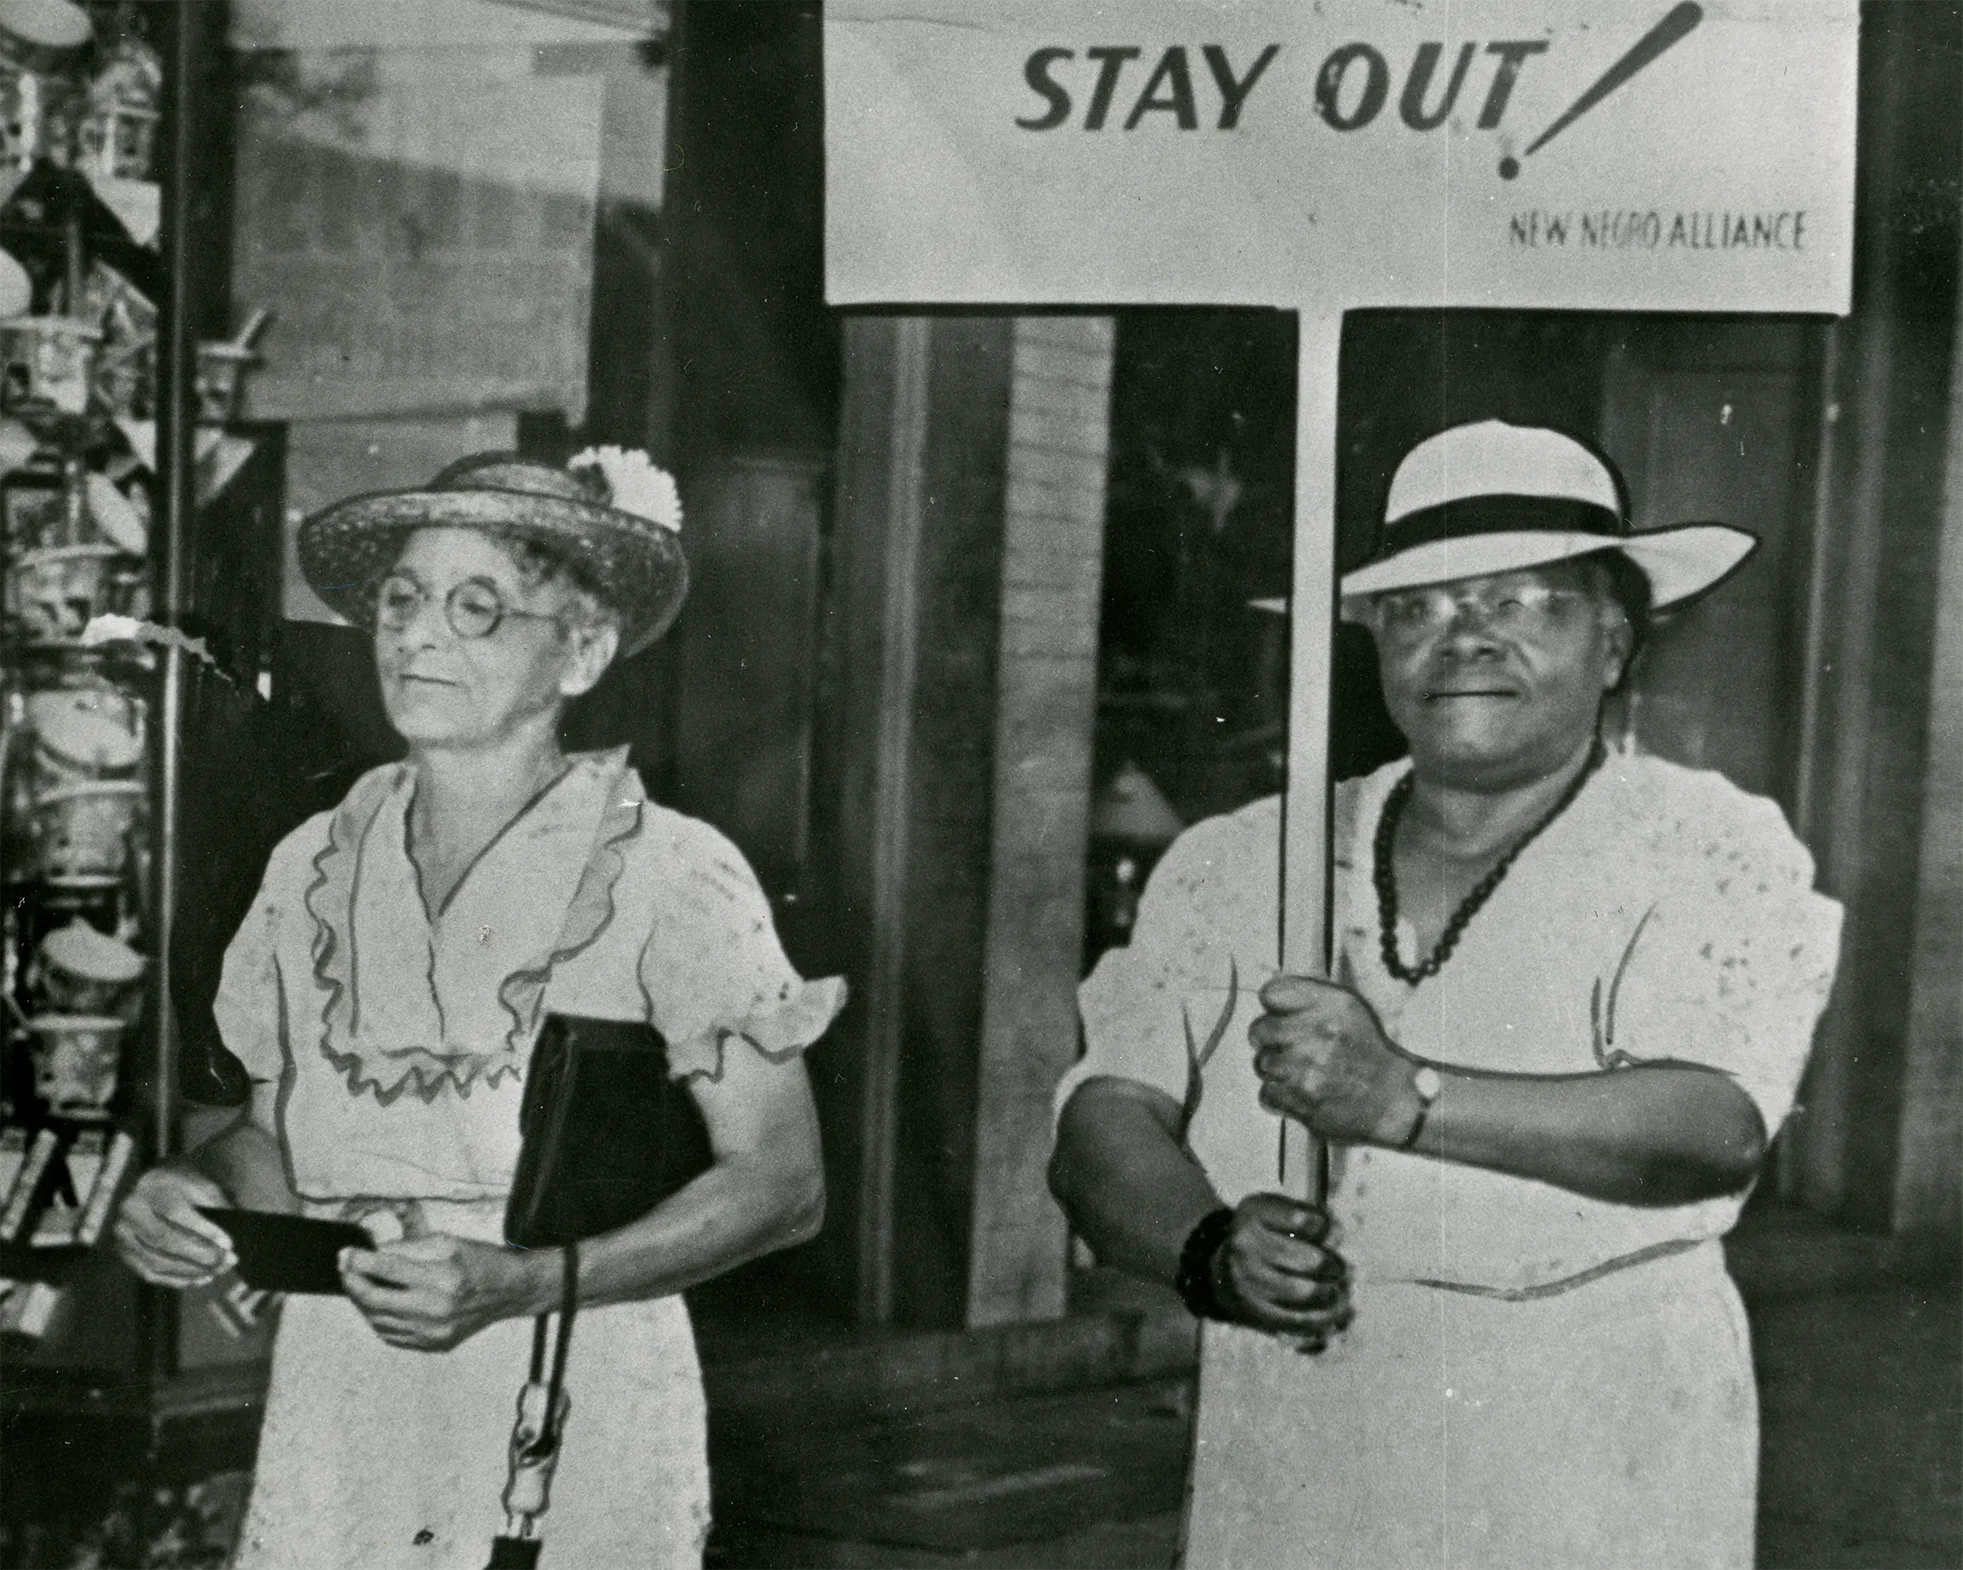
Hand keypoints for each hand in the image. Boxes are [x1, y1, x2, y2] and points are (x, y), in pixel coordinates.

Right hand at [113, 1165, 235, 1287]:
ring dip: (191, 1271)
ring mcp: (123, 1236)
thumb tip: (230, 1227)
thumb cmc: (173, 1183)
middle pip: (166, 1241)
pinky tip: (197, 1279)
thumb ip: (212, 1201)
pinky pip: (148, 1273)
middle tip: (227, 1261)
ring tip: (216, 1271)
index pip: (176, 1213)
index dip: (203, 1231)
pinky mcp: (123, 1252)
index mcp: (151, 1189)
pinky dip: (175, 1280)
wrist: (134, 1186)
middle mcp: (131, 1213)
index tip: (228, 1243)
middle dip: (201, 1255)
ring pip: (157, 1261)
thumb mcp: (195, 1181)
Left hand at [340, 1233, 557, 1351]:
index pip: (387, 1269)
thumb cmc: (479, 1261)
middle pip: (376, 1300)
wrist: (509, 1291)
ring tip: (360, 1285)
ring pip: (378, 1320)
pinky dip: (379, 1319)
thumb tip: (373, 1254)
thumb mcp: (446, 1242)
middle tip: (344, 1269)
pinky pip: (392, 1335)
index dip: (359, 1261)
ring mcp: (433, 1333)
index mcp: (442, 1278)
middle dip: (352, 1283)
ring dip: (363, 1302)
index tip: (344, 1254)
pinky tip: (379, 1304)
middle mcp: (436, 1309)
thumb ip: (407, 1248)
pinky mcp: (433, 1346)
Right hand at [1218, 1193, 1350, 1348]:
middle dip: (1333, 1266)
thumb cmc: (1265, 1234)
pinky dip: (1322, 1318)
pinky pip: (1297, 1319)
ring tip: (1337, 1291)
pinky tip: (1332, 1312)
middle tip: (1339, 1268)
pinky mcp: (1255, 1309)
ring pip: (1306, 1293)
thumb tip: (1337, 1236)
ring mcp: (1249, 1280)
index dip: (1325, 1227)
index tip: (1328, 1232)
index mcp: (1254, 1213)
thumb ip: (1310, 1217)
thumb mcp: (1278, 1211)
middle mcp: (1247, 1245)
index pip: (1304, 1220)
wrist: (1225, 1269)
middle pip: (1310, 1260)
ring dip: (1331, 1294)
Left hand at [1250, 974, 1421, 1146]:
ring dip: (1276, 1071)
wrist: (1391, 1101)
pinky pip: (1267, 1092)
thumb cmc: (1367, 1054)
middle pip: (1259, 1029)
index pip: (1272, 994)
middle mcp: (1319, 1031)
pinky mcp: (1302, 1099)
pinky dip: (1280, 1096)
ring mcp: (1308, 1067)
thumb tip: (1268, 995)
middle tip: (1290, 1049)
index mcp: (1332, 1005)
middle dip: (1269, 1040)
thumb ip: (1310, 999)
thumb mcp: (1349, 1011)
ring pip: (1262, 1063)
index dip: (1273, 1007)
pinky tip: (1302, 1093)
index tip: (1282, 1016)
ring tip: (1302, 1074)